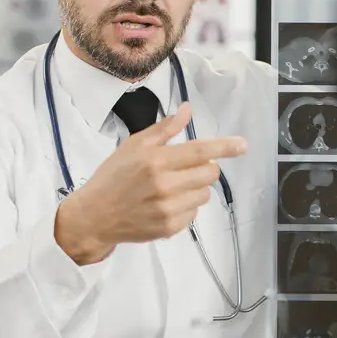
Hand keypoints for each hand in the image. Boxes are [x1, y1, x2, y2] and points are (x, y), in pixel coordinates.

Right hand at [54, 104, 247, 264]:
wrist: (94, 216)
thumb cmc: (113, 176)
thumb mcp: (134, 146)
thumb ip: (164, 129)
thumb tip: (187, 110)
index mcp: (156, 161)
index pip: (200, 151)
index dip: (225, 147)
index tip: (242, 145)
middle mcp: (164, 185)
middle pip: (210, 173)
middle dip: (206, 167)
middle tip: (188, 167)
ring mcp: (168, 209)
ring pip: (204, 194)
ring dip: (195, 187)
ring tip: (173, 186)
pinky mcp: (169, 228)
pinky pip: (194, 213)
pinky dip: (186, 206)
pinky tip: (167, 203)